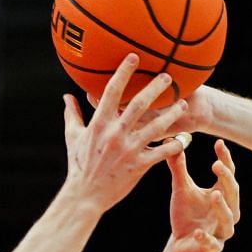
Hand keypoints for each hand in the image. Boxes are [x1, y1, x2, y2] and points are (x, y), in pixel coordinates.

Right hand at [61, 54, 189, 214]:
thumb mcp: (73, 137)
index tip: (133, 57)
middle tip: (168, 76)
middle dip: (154, 88)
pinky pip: (161, 153)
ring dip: (171, 114)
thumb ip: (73, 114)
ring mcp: (128, 149)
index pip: (111, 92)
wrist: (85, 194)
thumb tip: (67, 96)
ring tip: (183, 104)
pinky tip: (184, 139)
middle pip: (138, 105)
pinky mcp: (139, 166)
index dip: (123, 73)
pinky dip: (174, 145)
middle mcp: (115, 133)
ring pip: (155, 127)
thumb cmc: (79, 165)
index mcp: (99, 123)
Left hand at [166, 139, 240, 251]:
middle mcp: (227, 212)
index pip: (228, 174)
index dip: (225, 159)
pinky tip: (198, 232)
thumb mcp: (181, 189)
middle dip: (226, 180)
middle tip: (216, 165)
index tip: (219, 143)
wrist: (181, 246)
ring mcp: (221, 231)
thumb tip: (171, 141)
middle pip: (232, 194)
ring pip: (228, 219)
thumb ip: (178, 167)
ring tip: (214, 195)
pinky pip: (212, 244)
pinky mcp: (212, 248)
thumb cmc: (186, 215)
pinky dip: (206, 238)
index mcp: (222, 195)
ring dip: (222, 207)